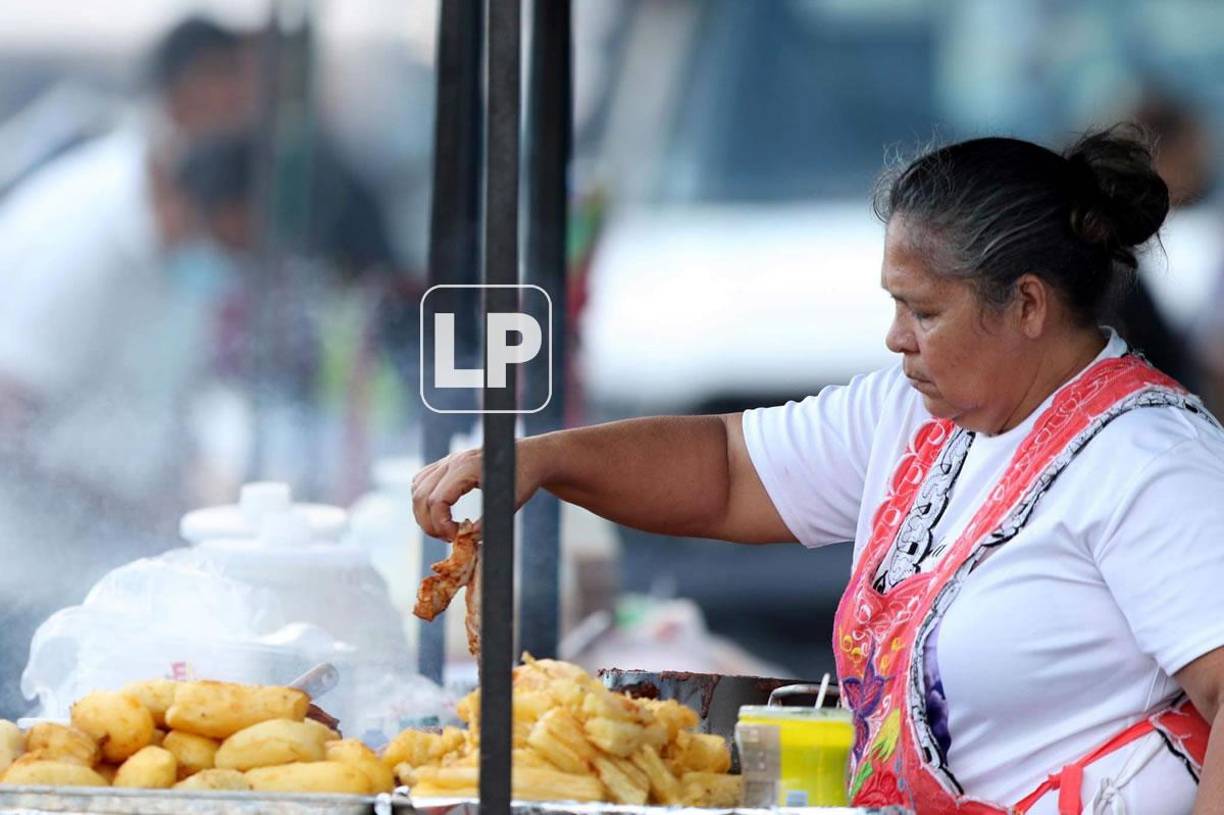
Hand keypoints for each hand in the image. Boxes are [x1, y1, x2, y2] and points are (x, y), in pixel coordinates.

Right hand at [411, 443, 547, 540]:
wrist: (529, 455)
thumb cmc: (524, 476)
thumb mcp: (512, 501)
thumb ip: (490, 521)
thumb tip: (469, 541)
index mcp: (467, 467)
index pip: (437, 500)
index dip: (441, 525)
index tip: (456, 538)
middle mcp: (452, 461)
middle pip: (421, 497)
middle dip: (430, 524)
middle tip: (450, 539)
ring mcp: (447, 461)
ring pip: (417, 490)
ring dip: (424, 514)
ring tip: (445, 530)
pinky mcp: (445, 464)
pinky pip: (421, 483)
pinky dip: (424, 501)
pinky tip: (441, 515)